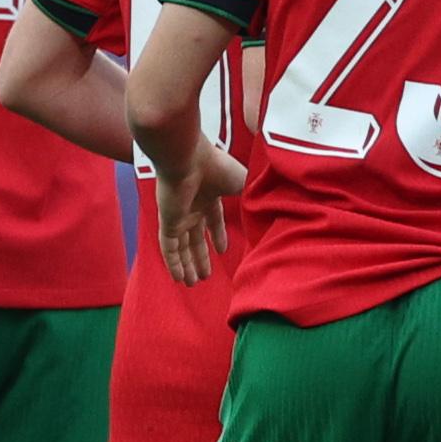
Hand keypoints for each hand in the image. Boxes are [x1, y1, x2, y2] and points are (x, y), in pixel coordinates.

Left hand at [155, 140, 241, 284]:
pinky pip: (169, 247)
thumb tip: (273, 214)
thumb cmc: (217, 165)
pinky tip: (179, 278)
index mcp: (209, 194)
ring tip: (192, 284)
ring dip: (187, 265)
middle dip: (200, 256)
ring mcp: (178, 215)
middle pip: (195, 237)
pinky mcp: (167, 221)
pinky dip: (173, 263)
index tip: (223, 251)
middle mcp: (192, 206)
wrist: (187, 157)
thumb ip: (254, 200)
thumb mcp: (244, 185)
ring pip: (181, 246)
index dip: (218, 235)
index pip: (213, 219)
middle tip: (206, 276)